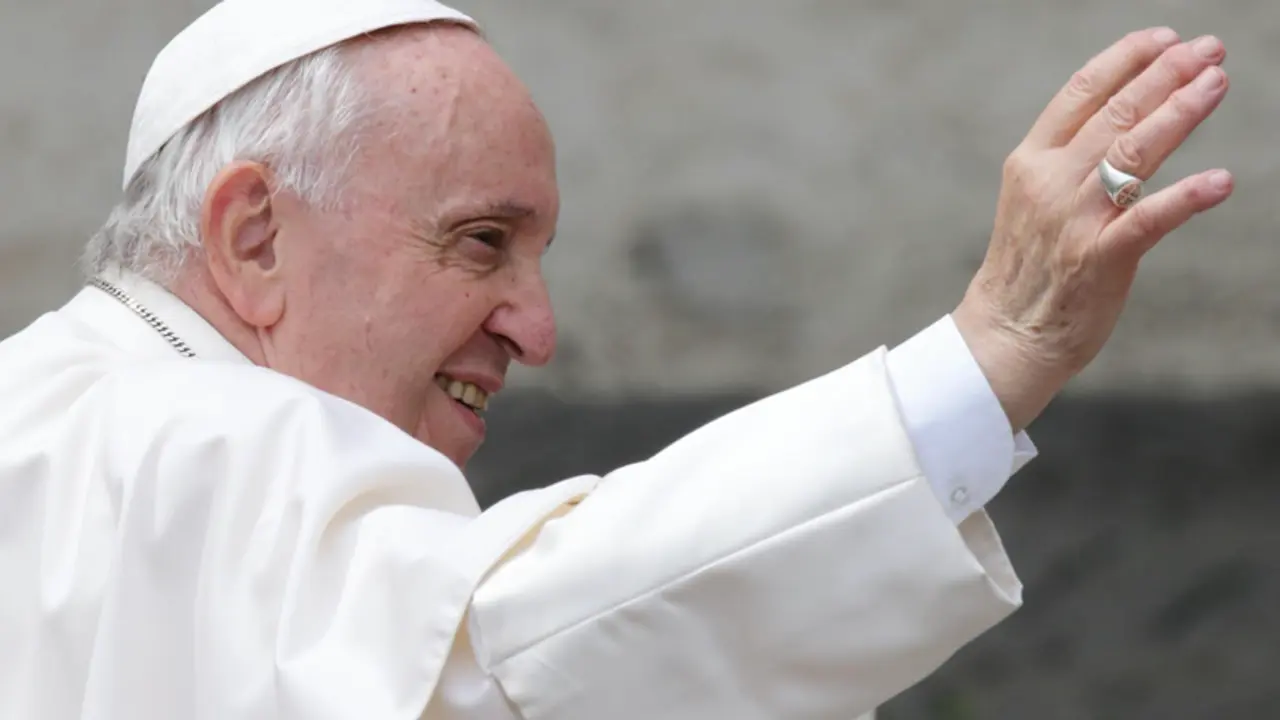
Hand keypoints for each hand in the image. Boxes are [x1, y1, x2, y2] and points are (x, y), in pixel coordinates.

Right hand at [953, 28, 1232, 431]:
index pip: (1080, 94)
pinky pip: (1149, 220)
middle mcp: (1049, 182)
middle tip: (1207, 50)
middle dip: (1166, 75)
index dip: (1124, 60)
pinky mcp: (1099, 259)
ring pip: (1133, 152)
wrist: (1005, 336)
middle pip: (1115, 113)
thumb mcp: (1033, 203)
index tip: (1163, 38)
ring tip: (1216, 83)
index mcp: (1030, 163)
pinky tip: (1220, 181)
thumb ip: (1069, 164)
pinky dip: (1186, 198)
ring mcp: (1074, 219)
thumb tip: (1118, 127)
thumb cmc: (1027, 272)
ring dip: (1180, 113)